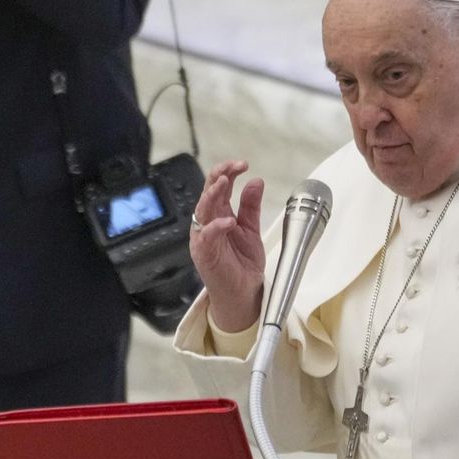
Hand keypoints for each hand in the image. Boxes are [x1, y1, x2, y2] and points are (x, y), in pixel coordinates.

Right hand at [189, 161, 265, 332]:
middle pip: (208, 193)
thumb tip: (255, 181)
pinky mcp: (205, 255)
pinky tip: (228, 221)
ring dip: (213, 195)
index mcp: (218, 215)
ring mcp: (204, 239)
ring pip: (203, 210)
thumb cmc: (242, 264)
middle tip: (233, 166)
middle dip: (219, 177)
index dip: (228, 172)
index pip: (218, 187)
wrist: (243, 293)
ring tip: (225, 182)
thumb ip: (251, 206)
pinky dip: (216, 227)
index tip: (243, 164)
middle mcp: (208, 224)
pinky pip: (207, 237)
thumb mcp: (251, 230)